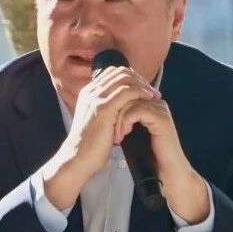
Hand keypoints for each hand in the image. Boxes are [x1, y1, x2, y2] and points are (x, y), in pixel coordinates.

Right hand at [41, 66, 158, 208]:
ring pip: (124, 79)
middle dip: (139, 79)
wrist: (78, 159)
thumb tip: (125, 107)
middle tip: (152, 91)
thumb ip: (108, 111)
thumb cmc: (91, 146)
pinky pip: (126, 92)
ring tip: (154, 95)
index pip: (113, 73)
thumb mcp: (99, 122)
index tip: (144, 89)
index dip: (132, 78)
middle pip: (120, 72)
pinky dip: (140, 92)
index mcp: (89, 93)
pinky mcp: (103, 108)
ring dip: (143, 85)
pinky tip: (149, 99)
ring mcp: (96, 98)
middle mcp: (91, 92)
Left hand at [115, 95, 209, 223]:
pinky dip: (126, 122)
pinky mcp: (160, 118)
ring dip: (118, 119)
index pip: (128, 94)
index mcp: (151, 104)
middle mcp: (157, 103)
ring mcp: (160, 110)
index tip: (107, 123)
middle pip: (129, 96)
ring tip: (116, 136)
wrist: (167, 171)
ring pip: (130, 103)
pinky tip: (123, 134)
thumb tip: (107, 113)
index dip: (115, 106)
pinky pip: (136, 112)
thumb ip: (126, 120)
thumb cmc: (151, 156)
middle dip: (115, 112)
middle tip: (109, 130)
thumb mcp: (134, 134)